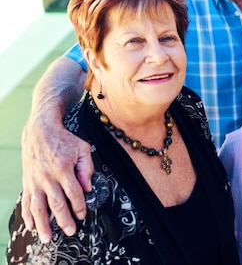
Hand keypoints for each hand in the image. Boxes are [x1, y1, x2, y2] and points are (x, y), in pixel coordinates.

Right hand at [18, 56, 92, 242]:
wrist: (40, 130)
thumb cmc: (65, 139)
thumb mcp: (83, 148)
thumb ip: (87, 168)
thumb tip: (87, 188)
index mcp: (64, 168)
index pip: (74, 192)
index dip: (79, 206)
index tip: (82, 215)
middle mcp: (48, 176)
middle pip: (57, 203)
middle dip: (64, 219)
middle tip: (70, 232)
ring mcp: (35, 180)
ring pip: (39, 206)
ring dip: (43, 224)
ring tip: (47, 237)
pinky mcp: (27, 181)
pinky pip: (27, 201)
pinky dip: (27, 215)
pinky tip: (30, 225)